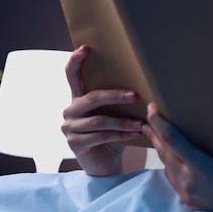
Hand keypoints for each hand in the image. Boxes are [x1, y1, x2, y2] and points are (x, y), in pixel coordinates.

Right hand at [61, 45, 143, 175]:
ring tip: (142, 123)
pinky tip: (136, 133)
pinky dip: (121, 135)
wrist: (105, 164)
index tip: (86, 47)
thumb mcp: (114, 114)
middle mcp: (70, 110)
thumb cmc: (112, 134)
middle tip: (134, 95)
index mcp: (78, 98)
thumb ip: (118, 100)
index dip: (76, 61)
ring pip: (99, 121)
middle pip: (91, 98)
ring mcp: (69, 128)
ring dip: (123, 122)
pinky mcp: (74, 144)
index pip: (71, 75)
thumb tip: (143, 83)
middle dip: (115, 96)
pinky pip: (101, 136)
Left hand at [143, 102, 212, 211]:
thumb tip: (212, 134)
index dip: (160, 124)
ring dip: (161, 150)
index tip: (152, 109)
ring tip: (157, 136)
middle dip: (155, 134)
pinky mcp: (190, 203)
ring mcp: (188, 195)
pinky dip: (170, 165)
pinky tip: (173, 159)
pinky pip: (174, 180)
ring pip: (167, 168)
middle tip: (148, 118)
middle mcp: (190, 183)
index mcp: (202, 169)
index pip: (173, 141)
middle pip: (164, 153)